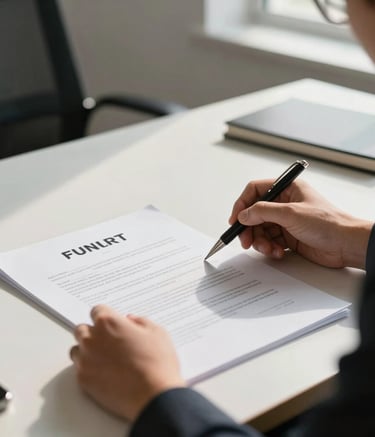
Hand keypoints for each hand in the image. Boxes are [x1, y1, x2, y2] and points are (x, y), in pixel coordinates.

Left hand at [70, 305, 184, 420]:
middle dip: (93, 332)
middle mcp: (92, 338)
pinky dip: (88, 369)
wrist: (153, 396)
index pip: (97, 310)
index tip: (112, 322)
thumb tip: (131, 321)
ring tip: (105, 358)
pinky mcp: (83, 380)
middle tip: (108, 340)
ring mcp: (85, 360)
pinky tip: (104, 372)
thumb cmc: (157, 363)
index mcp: (109, 322)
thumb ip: (140, 321)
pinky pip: (78, 369)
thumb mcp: (157, 332)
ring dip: (87, 350)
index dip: (106, 316)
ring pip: (77, 349)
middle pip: (82, 328)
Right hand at [229, 179, 372, 268]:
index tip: (235, 220)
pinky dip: (270, 248)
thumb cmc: (328, 223)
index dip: (242, 204)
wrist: (346, 245)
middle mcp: (285, 203)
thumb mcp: (290, 213)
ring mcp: (286, 221)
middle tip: (246, 241)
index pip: (255, 191)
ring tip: (268, 249)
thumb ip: (262, 212)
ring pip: (261, 230)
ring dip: (260, 241)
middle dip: (249, 229)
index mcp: (287, 188)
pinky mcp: (289, 237)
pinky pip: (270, 241)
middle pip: (255, 213)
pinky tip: (278, 252)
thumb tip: (243, 214)